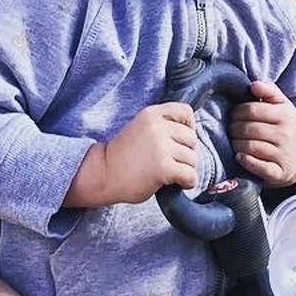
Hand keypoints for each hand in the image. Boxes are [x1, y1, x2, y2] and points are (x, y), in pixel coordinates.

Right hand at [72, 102, 198, 206]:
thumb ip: (160, 127)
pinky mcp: (163, 168)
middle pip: (192, 138)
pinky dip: (188, 182)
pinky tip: (179, 184)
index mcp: (151, 114)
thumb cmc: (122, 156)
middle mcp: (157, 127)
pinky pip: (190, 175)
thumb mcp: (140, 129)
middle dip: (186, 153)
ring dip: (185, 169)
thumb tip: (191, 134)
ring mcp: (161, 147)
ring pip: (193, 159)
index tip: (181, 140)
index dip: (189, 126)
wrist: (102, 174)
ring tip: (171, 174)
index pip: (185, 111)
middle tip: (172, 162)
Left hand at [230, 78, 295, 185]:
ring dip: (236, 144)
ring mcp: (284, 154)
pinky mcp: (280, 173)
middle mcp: (287, 134)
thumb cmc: (284, 127)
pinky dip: (245, 161)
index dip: (236, 112)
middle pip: (248, 129)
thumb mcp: (282, 106)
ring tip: (234, 141)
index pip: (251, 110)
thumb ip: (269, 91)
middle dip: (233, 129)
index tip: (232, 115)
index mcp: (286, 115)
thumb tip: (253, 85)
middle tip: (230, 130)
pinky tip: (239, 156)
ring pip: (250, 147)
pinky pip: (258, 167)